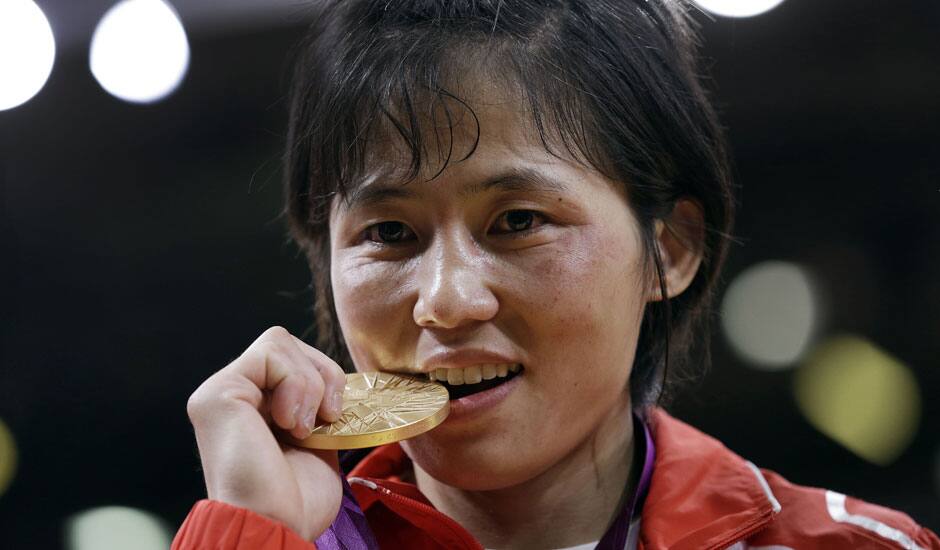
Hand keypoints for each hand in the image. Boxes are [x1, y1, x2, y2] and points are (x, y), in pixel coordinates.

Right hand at [186, 326, 346, 540]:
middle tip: (325, 419)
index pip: (292, 358)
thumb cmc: (296, 501)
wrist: (276, 528)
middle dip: (321, 374)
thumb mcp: (317, 442)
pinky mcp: (217, 394)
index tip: (333, 418)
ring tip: (303, 428)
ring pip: (279, 342)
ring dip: (310, 384)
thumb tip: (336, 380)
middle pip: (285, 342)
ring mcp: (220, 392)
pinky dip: (296, 384)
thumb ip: (316, 407)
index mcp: (253, 406)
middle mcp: (232, 395)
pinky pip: (270, 353)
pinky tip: (290, 424)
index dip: (323, 378)